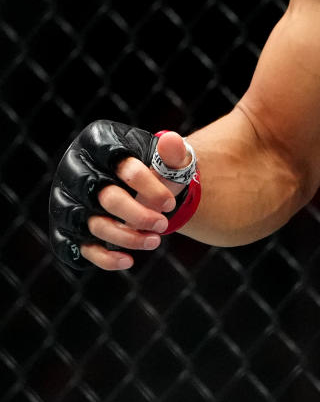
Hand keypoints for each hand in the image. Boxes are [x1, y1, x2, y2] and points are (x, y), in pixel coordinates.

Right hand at [49, 122, 193, 272]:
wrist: (142, 188)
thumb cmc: (154, 169)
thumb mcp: (166, 158)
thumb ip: (172, 152)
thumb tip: (171, 142)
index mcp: (97, 141)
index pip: (120, 163)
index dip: (147, 186)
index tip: (169, 203)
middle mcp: (74, 169)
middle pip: (104, 197)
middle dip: (138, 215)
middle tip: (164, 224)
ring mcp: (67, 200)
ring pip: (94, 224)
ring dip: (127, 237)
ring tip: (155, 241)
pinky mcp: (66, 228)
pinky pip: (79, 248)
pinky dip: (104, 258)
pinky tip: (128, 260)